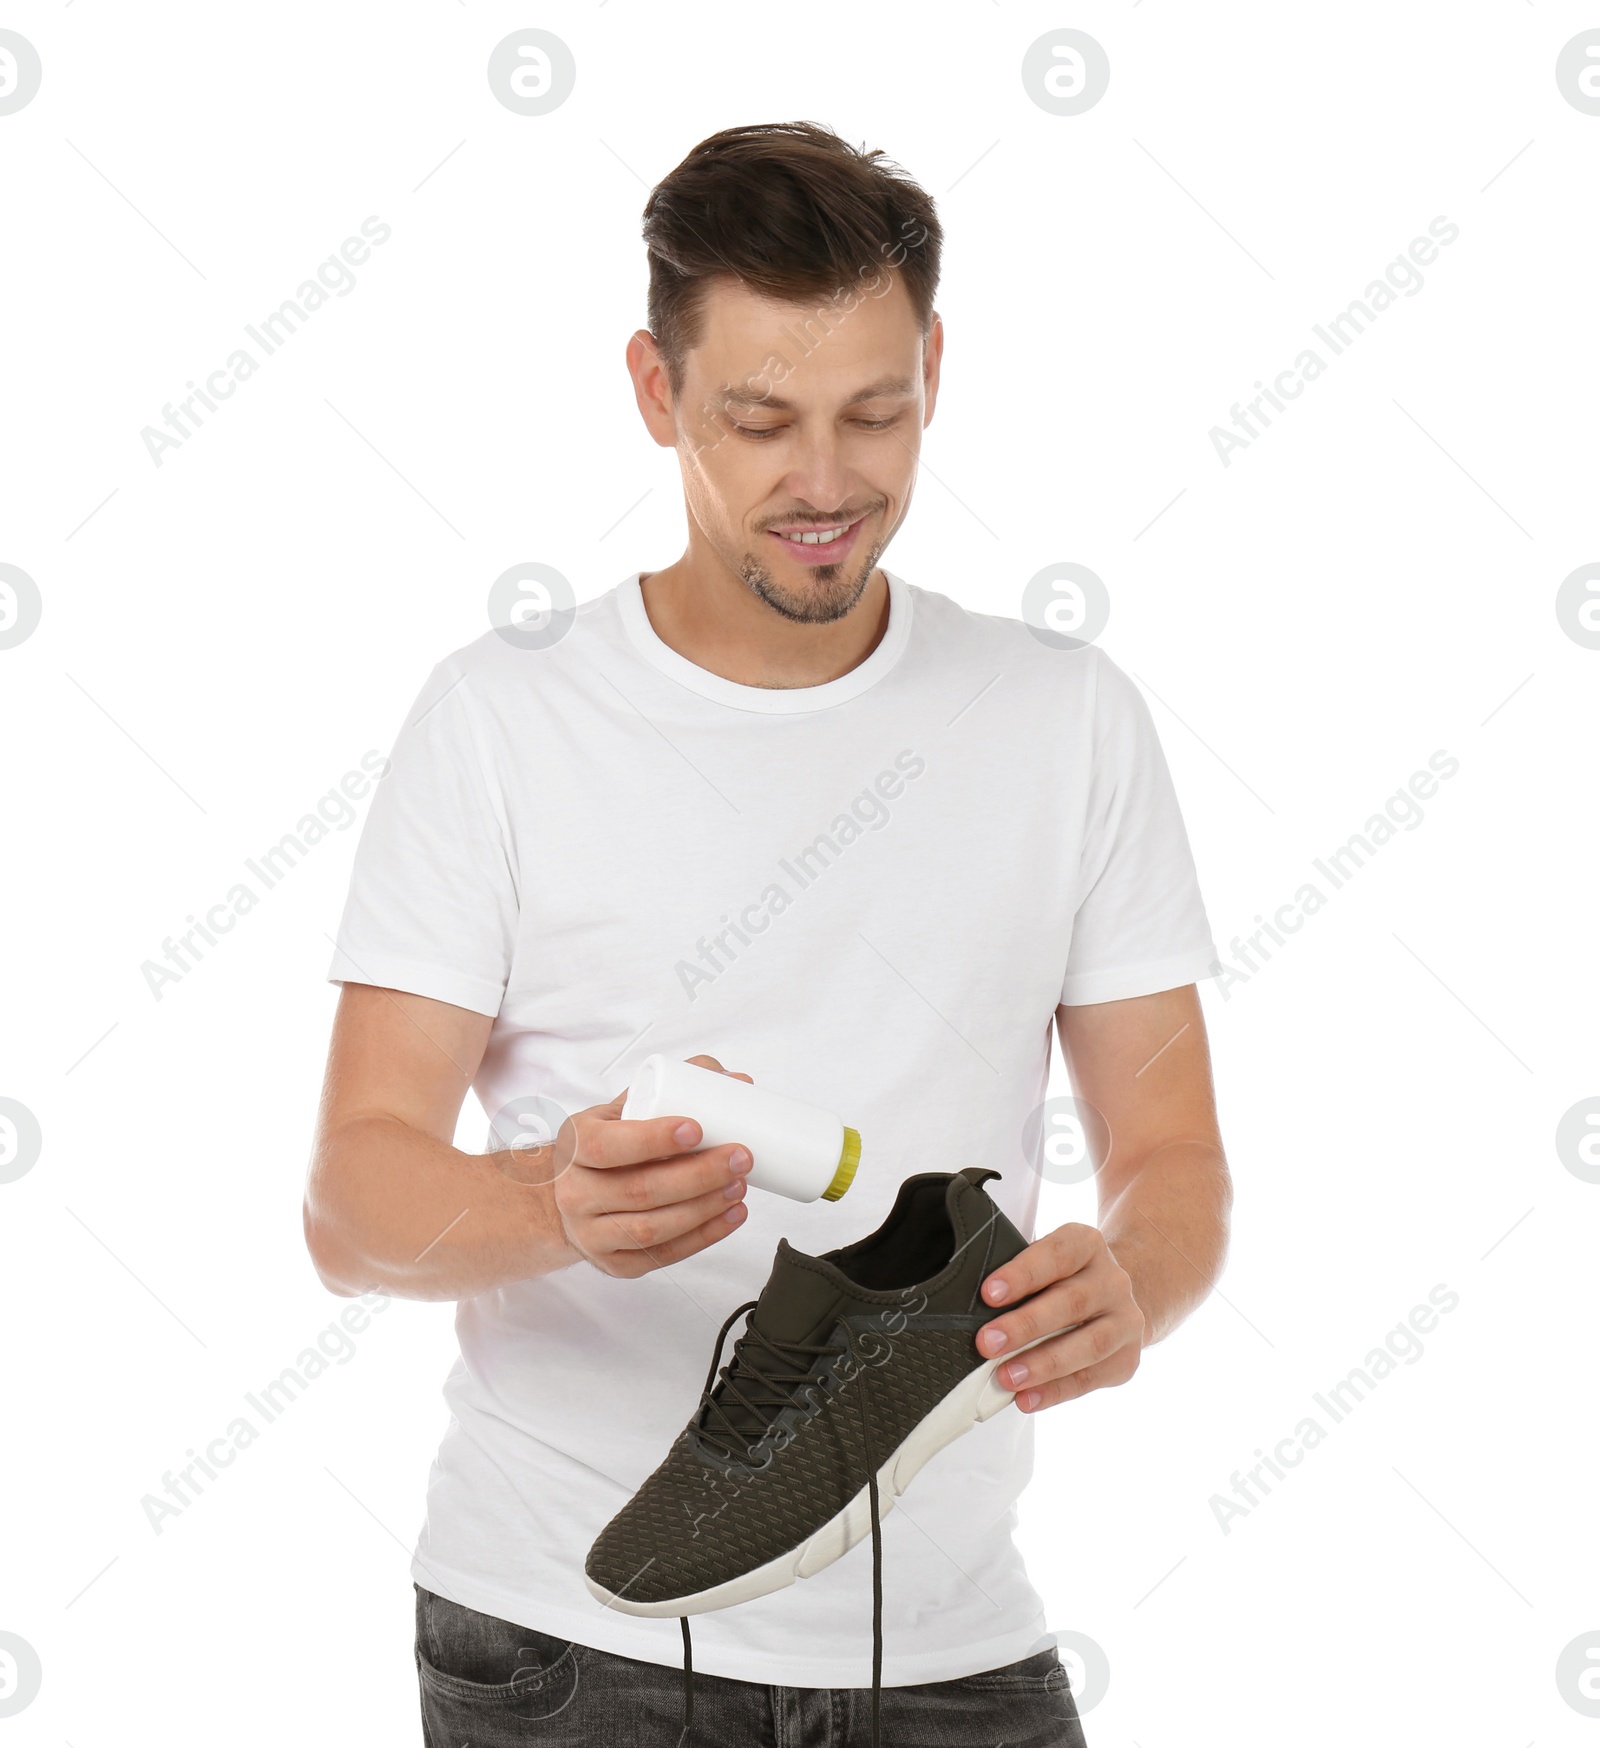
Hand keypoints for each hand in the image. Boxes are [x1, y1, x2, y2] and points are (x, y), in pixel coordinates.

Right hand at [542, 1056, 755, 1278]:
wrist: (572, 1195)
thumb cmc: (609, 1145)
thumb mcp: (624, 1108)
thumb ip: (675, 1086)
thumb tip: (737, 1080)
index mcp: (575, 1145)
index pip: (608, 1146)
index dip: (653, 1139)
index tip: (697, 1128)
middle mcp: (575, 1193)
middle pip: (640, 1190)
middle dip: (698, 1175)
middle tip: (740, 1157)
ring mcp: (591, 1234)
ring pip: (653, 1228)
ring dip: (704, 1208)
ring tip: (740, 1185)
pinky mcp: (614, 1264)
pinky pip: (662, 1255)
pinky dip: (703, 1236)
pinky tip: (731, 1215)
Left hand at [975, 1223, 1145, 1411]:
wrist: (1115, 1298)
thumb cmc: (1064, 1279)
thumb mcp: (1046, 1261)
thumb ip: (1019, 1276)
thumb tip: (973, 1308)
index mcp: (1087, 1245)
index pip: (1057, 1255)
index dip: (1022, 1274)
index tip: (989, 1293)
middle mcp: (1113, 1281)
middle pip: (1071, 1302)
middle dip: (1025, 1325)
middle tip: (988, 1343)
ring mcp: (1125, 1321)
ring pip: (1088, 1344)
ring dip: (1043, 1365)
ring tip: (1007, 1377)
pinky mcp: (1127, 1359)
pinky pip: (1091, 1378)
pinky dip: (1056, 1391)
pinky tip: (1028, 1398)